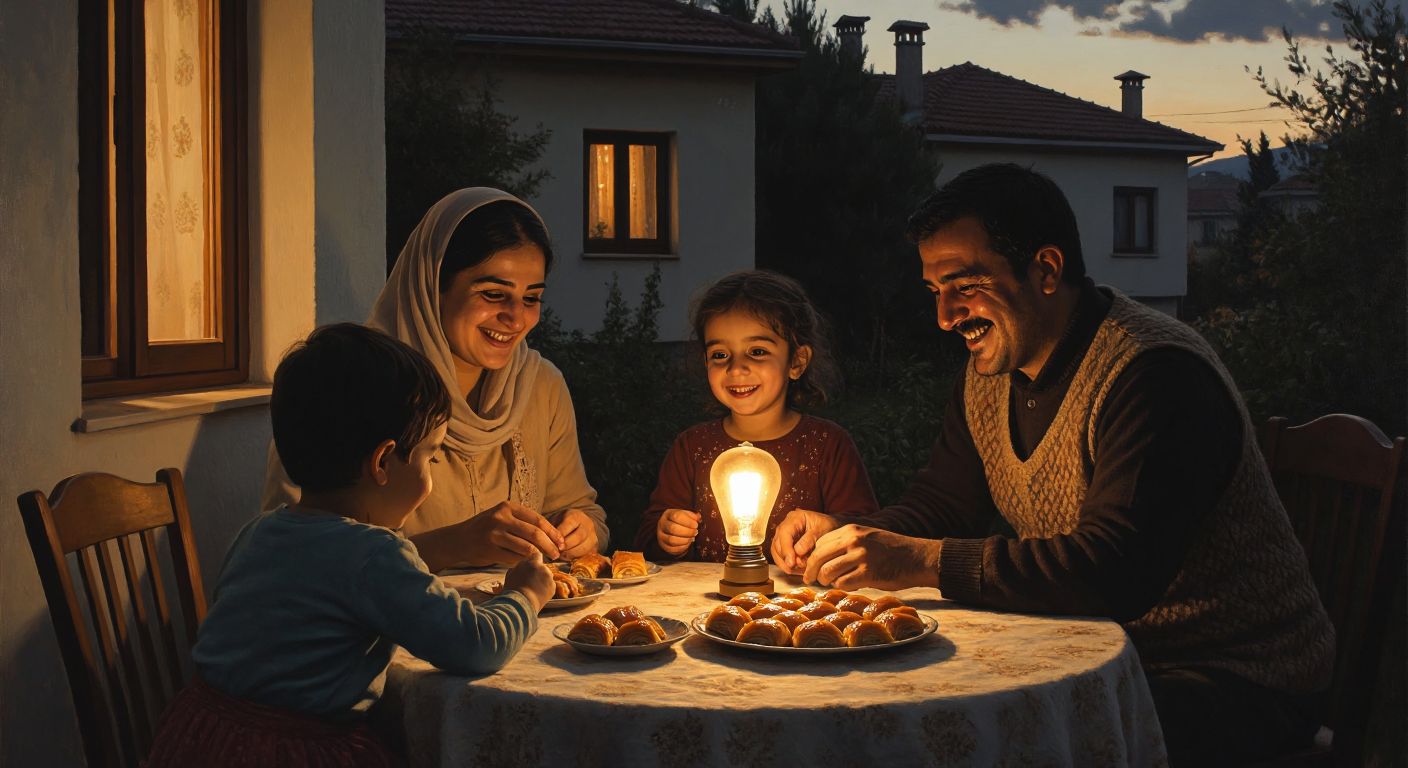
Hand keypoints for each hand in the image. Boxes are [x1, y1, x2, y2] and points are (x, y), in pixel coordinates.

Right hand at [451, 501, 564, 566]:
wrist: (457, 540)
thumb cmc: (484, 530)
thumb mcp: (502, 517)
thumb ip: (522, 523)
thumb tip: (550, 537)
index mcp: (507, 507)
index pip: (537, 519)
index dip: (552, 532)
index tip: (561, 542)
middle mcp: (501, 517)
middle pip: (534, 533)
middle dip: (550, 545)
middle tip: (557, 554)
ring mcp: (494, 533)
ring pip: (525, 547)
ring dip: (539, 556)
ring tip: (545, 560)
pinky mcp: (488, 549)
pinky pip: (513, 558)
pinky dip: (523, 562)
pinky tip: (527, 564)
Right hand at [502, 550, 553, 611]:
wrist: (521, 603)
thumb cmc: (513, 589)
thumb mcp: (511, 573)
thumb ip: (518, 566)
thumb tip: (520, 566)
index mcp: (533, 562)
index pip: (537, 555)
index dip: (534, 560)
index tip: (531, 566)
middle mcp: (544, 568)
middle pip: (542, 567)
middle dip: (538, 572)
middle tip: (530, 580)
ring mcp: (549, 578)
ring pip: (546, 576)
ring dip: (542, 580)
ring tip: (532, 589)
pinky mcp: (553, 588)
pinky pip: (549, 586)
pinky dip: (545, 589)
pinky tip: (537, 594)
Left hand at [554, 508, 598, 559]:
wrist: (578, 526)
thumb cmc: (562, 523)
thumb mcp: (556, 520)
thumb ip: (552, 529)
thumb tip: (545, 540)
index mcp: (576, 516)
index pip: (570, 524)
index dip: (561, 534)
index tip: (553, 542)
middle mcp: (587, 525)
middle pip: (579, 536)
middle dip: (567, 545)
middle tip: (557, 551)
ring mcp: (593, 537)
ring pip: (584, 548)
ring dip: (570, 554)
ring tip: (560, 556)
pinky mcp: (594, 548)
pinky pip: (586, 555)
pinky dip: (575, 558)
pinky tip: (566, 558)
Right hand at [656, 509, 700, 555]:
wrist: (672, 529)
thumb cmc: (681, 521)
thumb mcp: (686, 515)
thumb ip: (693, 516)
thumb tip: (698, 518)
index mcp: (668, 514)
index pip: (676, 516)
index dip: (688, 521)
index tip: (696, 525)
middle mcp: (662, 524)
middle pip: (673, 528)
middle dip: (687, 531)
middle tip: (695, 532)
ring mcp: (661, 536)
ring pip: (671, 540)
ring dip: (685, 540)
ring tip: (692, 538)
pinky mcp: (663, 546)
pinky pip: (672, 549)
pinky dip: (682, 547)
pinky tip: (688, 543)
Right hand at [769, 508, 840, 573]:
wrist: (831, 525)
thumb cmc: (827, 525)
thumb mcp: (823, 529)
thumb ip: (810, 539)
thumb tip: (798, 552)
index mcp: (795, 518)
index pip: (784, 533)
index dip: (786, 549)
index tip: (791, 562)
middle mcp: (786, 526)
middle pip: (777, 543)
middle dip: (786, 558)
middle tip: (798, 567)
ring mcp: (784, 536)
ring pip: (776, 551)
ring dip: (784, 563)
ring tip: (797, 570)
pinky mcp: (785, 545)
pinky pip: (780, 556)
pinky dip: (786, 565)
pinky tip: (796, 570)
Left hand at [802, 524, 941, 590]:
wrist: (917, 558)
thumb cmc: (892, 550)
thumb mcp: (867, 537)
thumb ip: (847, 544)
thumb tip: (823, 559)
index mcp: (851, 530)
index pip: (820, 542)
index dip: (812, 556)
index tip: (811, 566)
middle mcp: (854, 540)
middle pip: (818, 556)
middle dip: (811, 571)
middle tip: (809, 580)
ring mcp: (861, 556)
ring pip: (828, 571)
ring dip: (826, 580)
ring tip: (830, 583)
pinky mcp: (869, 573)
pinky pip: (843, 583)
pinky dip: (842, 587)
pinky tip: (848, 585)